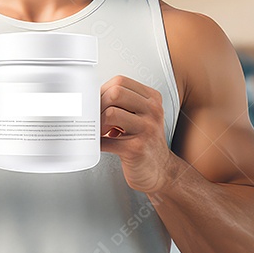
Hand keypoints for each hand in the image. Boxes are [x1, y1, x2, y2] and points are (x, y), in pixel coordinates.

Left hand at [100, 75, 176, 193]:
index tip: (96, 102)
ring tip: (101, 132)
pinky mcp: (137, 149)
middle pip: (115, 93)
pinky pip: (107, 141)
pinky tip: (101, 144)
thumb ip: (123, 104)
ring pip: (110, 113)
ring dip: (98, 124)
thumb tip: (92, 98)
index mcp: (152, 99)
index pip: (120, 81)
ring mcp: (147, 129)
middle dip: (99, 105)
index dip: (102, 91)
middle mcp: (153, 111)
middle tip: (96, 118)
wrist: (161, 171)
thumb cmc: (145, 142)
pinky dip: (97, 142)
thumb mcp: (140, 116)